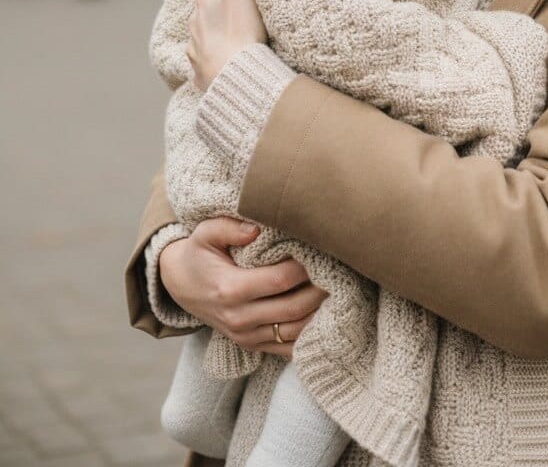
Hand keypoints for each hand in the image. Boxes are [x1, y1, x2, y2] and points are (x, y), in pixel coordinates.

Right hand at [158, 217, 327, 359]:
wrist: (180, 287)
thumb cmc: (199, 254)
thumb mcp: (204, 233)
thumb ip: (230, 227)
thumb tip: (258, 229)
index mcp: (230, 290)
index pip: (280, 280)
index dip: (305, 267)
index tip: (322, 251)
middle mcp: (239, 318)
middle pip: (293, 308)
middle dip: (321, 289)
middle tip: (340, 270)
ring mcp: (246, 337)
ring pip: (295, 331)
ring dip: (320, 313)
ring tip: (339, 290)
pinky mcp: (252, 345)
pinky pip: (288, 347)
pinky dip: (310, 335)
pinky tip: (326, 316)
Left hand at [187, 0, 266, 89]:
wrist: (236, 77)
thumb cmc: (241, 30)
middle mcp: (196, 21)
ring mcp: (198, 46)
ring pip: (202, 27)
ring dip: (212, 21)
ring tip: (229, 22)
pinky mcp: (202, 69)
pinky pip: (204, 54)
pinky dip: (211, 49)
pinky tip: (221, 54)